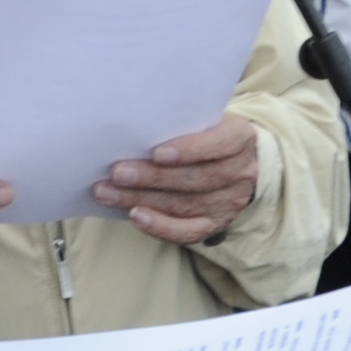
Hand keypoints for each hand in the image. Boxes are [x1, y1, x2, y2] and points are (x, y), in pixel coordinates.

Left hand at [92, 112, 258, 245]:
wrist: (230, 159)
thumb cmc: (203, 132)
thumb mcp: (201, 119)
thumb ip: (178, 122)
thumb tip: (131, 128)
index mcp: (240, 138)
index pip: (219, 144)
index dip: (189, 150)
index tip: (156, 153)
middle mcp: (240, 172)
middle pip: (195, 179)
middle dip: (152, 177)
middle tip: (117, 173)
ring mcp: (230, 202)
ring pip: (185, 204)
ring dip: (142, 199)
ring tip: (109, 193)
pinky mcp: (216, 224)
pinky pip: (189, 232)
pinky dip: (161, 227)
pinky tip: (136, 216)